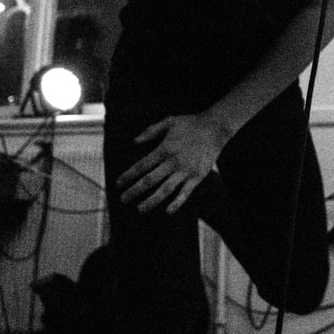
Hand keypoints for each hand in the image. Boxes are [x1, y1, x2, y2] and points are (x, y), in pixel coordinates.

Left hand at [117, 113, 232, 213]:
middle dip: (134, 191)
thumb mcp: (169, 121)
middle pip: (149, 180)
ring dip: (151, 201)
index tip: (118, 183)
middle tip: (123, 199)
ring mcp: (185, 170)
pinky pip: (185, 193)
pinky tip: (167, 211)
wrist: (215, 128)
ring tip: (139, 209)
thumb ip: (150, 131)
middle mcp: (173, 161)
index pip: (142, 165)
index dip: (128, 175)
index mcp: (164, 149)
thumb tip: (134, 142)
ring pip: (165, 189)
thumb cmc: (190, 123)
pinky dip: (176, 203)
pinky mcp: (197, 176)